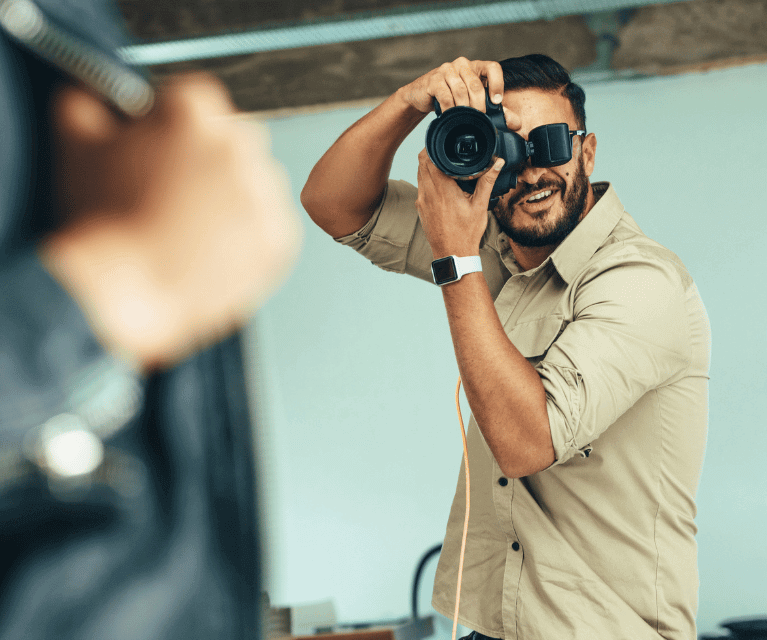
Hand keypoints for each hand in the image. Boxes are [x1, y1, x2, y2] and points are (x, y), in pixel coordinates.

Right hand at [40, 73, 301, 370]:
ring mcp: (265, 191)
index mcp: (195, 108)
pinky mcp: (280, 236)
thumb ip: (89, 108)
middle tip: (175, 200)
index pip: (195, 106)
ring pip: (255, 187)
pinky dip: (249, 241)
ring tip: (191, 233)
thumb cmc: (103, 222)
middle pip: (232, 144)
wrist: (126, 289)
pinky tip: (213, 252)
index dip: (173, 134)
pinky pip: (270, 230)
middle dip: (207, 166)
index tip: (162, 157)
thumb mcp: (79, 148)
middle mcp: (241, 142)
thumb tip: (94, 101)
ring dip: (232, 203)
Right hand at [398, 57, 520, 127]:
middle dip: (479, 105)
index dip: (497, 84)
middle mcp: (462, 64)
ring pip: (461, 90)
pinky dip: (450, 108)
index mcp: (476, 67)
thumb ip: (495, 112)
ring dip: (464, 108)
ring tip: (465, 119)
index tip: (496, 102)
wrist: (422, 96)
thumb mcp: (474, 103)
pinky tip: (451, 115)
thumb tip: (516, 124)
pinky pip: (445, 95)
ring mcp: (447, 70)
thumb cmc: (451, 98)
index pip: (492, 67)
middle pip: (476, 84)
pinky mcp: (434, 79)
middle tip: (479, 118)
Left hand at [416, 149, 504, 258]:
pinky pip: (420, 187)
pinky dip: (427, 180)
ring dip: (428, 167)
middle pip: (421, 164)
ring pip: (420, 175)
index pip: (429, 159)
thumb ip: (487, 182)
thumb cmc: (465, 234)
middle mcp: (428, 194)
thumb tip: (497, 164)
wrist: (452, 254)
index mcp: (442, 190)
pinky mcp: (420, 208)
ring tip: (443, 164)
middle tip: (444, 150)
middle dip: (430, 154)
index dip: (432, 147)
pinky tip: (440, 182)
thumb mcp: (480, 206)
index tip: (442, 142)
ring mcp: (422, 201)